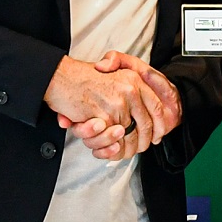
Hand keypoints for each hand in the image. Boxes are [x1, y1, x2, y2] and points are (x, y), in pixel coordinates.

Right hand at [43, 56, 168, 159]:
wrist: (61, 77)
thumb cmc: (84, 76)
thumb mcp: (114, 70)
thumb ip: (132, 85)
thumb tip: (150, 107)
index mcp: (134, 79)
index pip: (157, 107)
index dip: (160, 124)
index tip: (157, 135)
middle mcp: (129, 91)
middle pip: (147, 125)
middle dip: (144, 141)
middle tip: (142, 148)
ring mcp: (117, 105)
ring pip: (131, 136)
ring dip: (128, 148)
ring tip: (125, 151)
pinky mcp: (102, 117)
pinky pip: (112, 140)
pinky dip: (112, 148)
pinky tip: (112, 148)